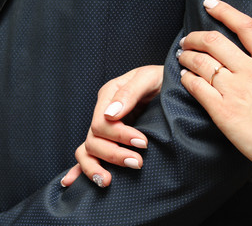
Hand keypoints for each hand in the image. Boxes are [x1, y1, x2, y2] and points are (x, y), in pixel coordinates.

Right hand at [61, 65, 163, 186]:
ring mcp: (105, 127)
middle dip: (114, 154)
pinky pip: (89, 154)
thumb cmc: (161, 79)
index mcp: (109, 95)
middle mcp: (103, 112)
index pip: (102, 123)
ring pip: (88, 150)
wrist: (171, 85)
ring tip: (107, 181)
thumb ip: (130, 93)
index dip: (119, 136)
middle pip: (94, 140)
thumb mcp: (148, 78)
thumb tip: (112, 114)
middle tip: (138, 162)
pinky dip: (79, 168)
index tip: (143, 143)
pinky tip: (70, 181)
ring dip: (95, 167)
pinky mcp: (111, 138)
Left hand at [178, 0, 251, 195]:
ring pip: (201, 63)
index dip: (224, 12)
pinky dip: (186, 79)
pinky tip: (183, 78)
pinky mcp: (223, 111)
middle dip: (195, 38)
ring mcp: (236, 90)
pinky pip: (197, 87)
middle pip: (214, 42)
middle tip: (187, 42)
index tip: (210, 6)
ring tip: (180, 58)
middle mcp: (251, 72)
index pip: (246, 27)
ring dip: (186, 57)